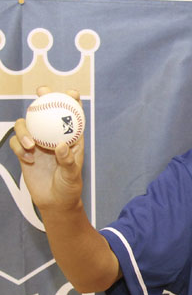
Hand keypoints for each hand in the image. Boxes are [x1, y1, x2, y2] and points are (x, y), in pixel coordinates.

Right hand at [9, 86, 84, 211]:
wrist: (54, 202)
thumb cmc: (68, 187)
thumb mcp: (72, 175)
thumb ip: (67, 160)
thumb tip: (61, 145)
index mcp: (71, 139)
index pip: (73, 116)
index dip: (73, 102)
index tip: (72, 93)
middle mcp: (53, 137)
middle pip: (47, 111)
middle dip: (44, 97)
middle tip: (42, 92)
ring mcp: (37, 143)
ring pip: (26, 124)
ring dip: (25, 130)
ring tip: (30, 145)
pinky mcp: (24, 152)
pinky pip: (16, 141)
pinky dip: (19, 147)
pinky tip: (28, 159)